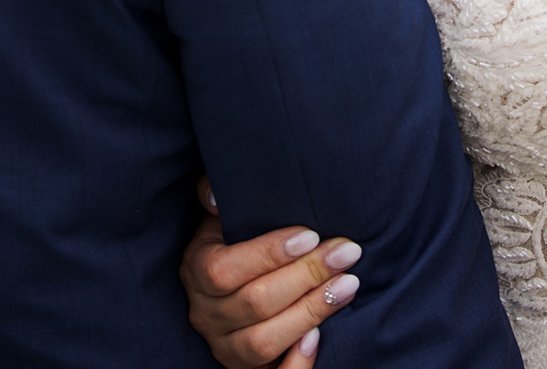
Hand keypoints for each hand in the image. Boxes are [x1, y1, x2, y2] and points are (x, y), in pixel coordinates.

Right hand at [180, 178, 361, 368]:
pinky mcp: (248, 367)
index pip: (224, 269)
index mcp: (197, 270)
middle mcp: (206, 313)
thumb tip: (215, 195)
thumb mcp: (226, 213)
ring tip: (349, 284)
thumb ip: (218, 196)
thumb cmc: (241, 235)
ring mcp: (225, 345)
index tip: (311, 235)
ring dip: (311, 312)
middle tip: (348, 253)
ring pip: (263, 341)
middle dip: (307, 276)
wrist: (243, 277)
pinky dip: (296, 363)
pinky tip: (321, 337)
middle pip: (254, 303)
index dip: (268, 253)